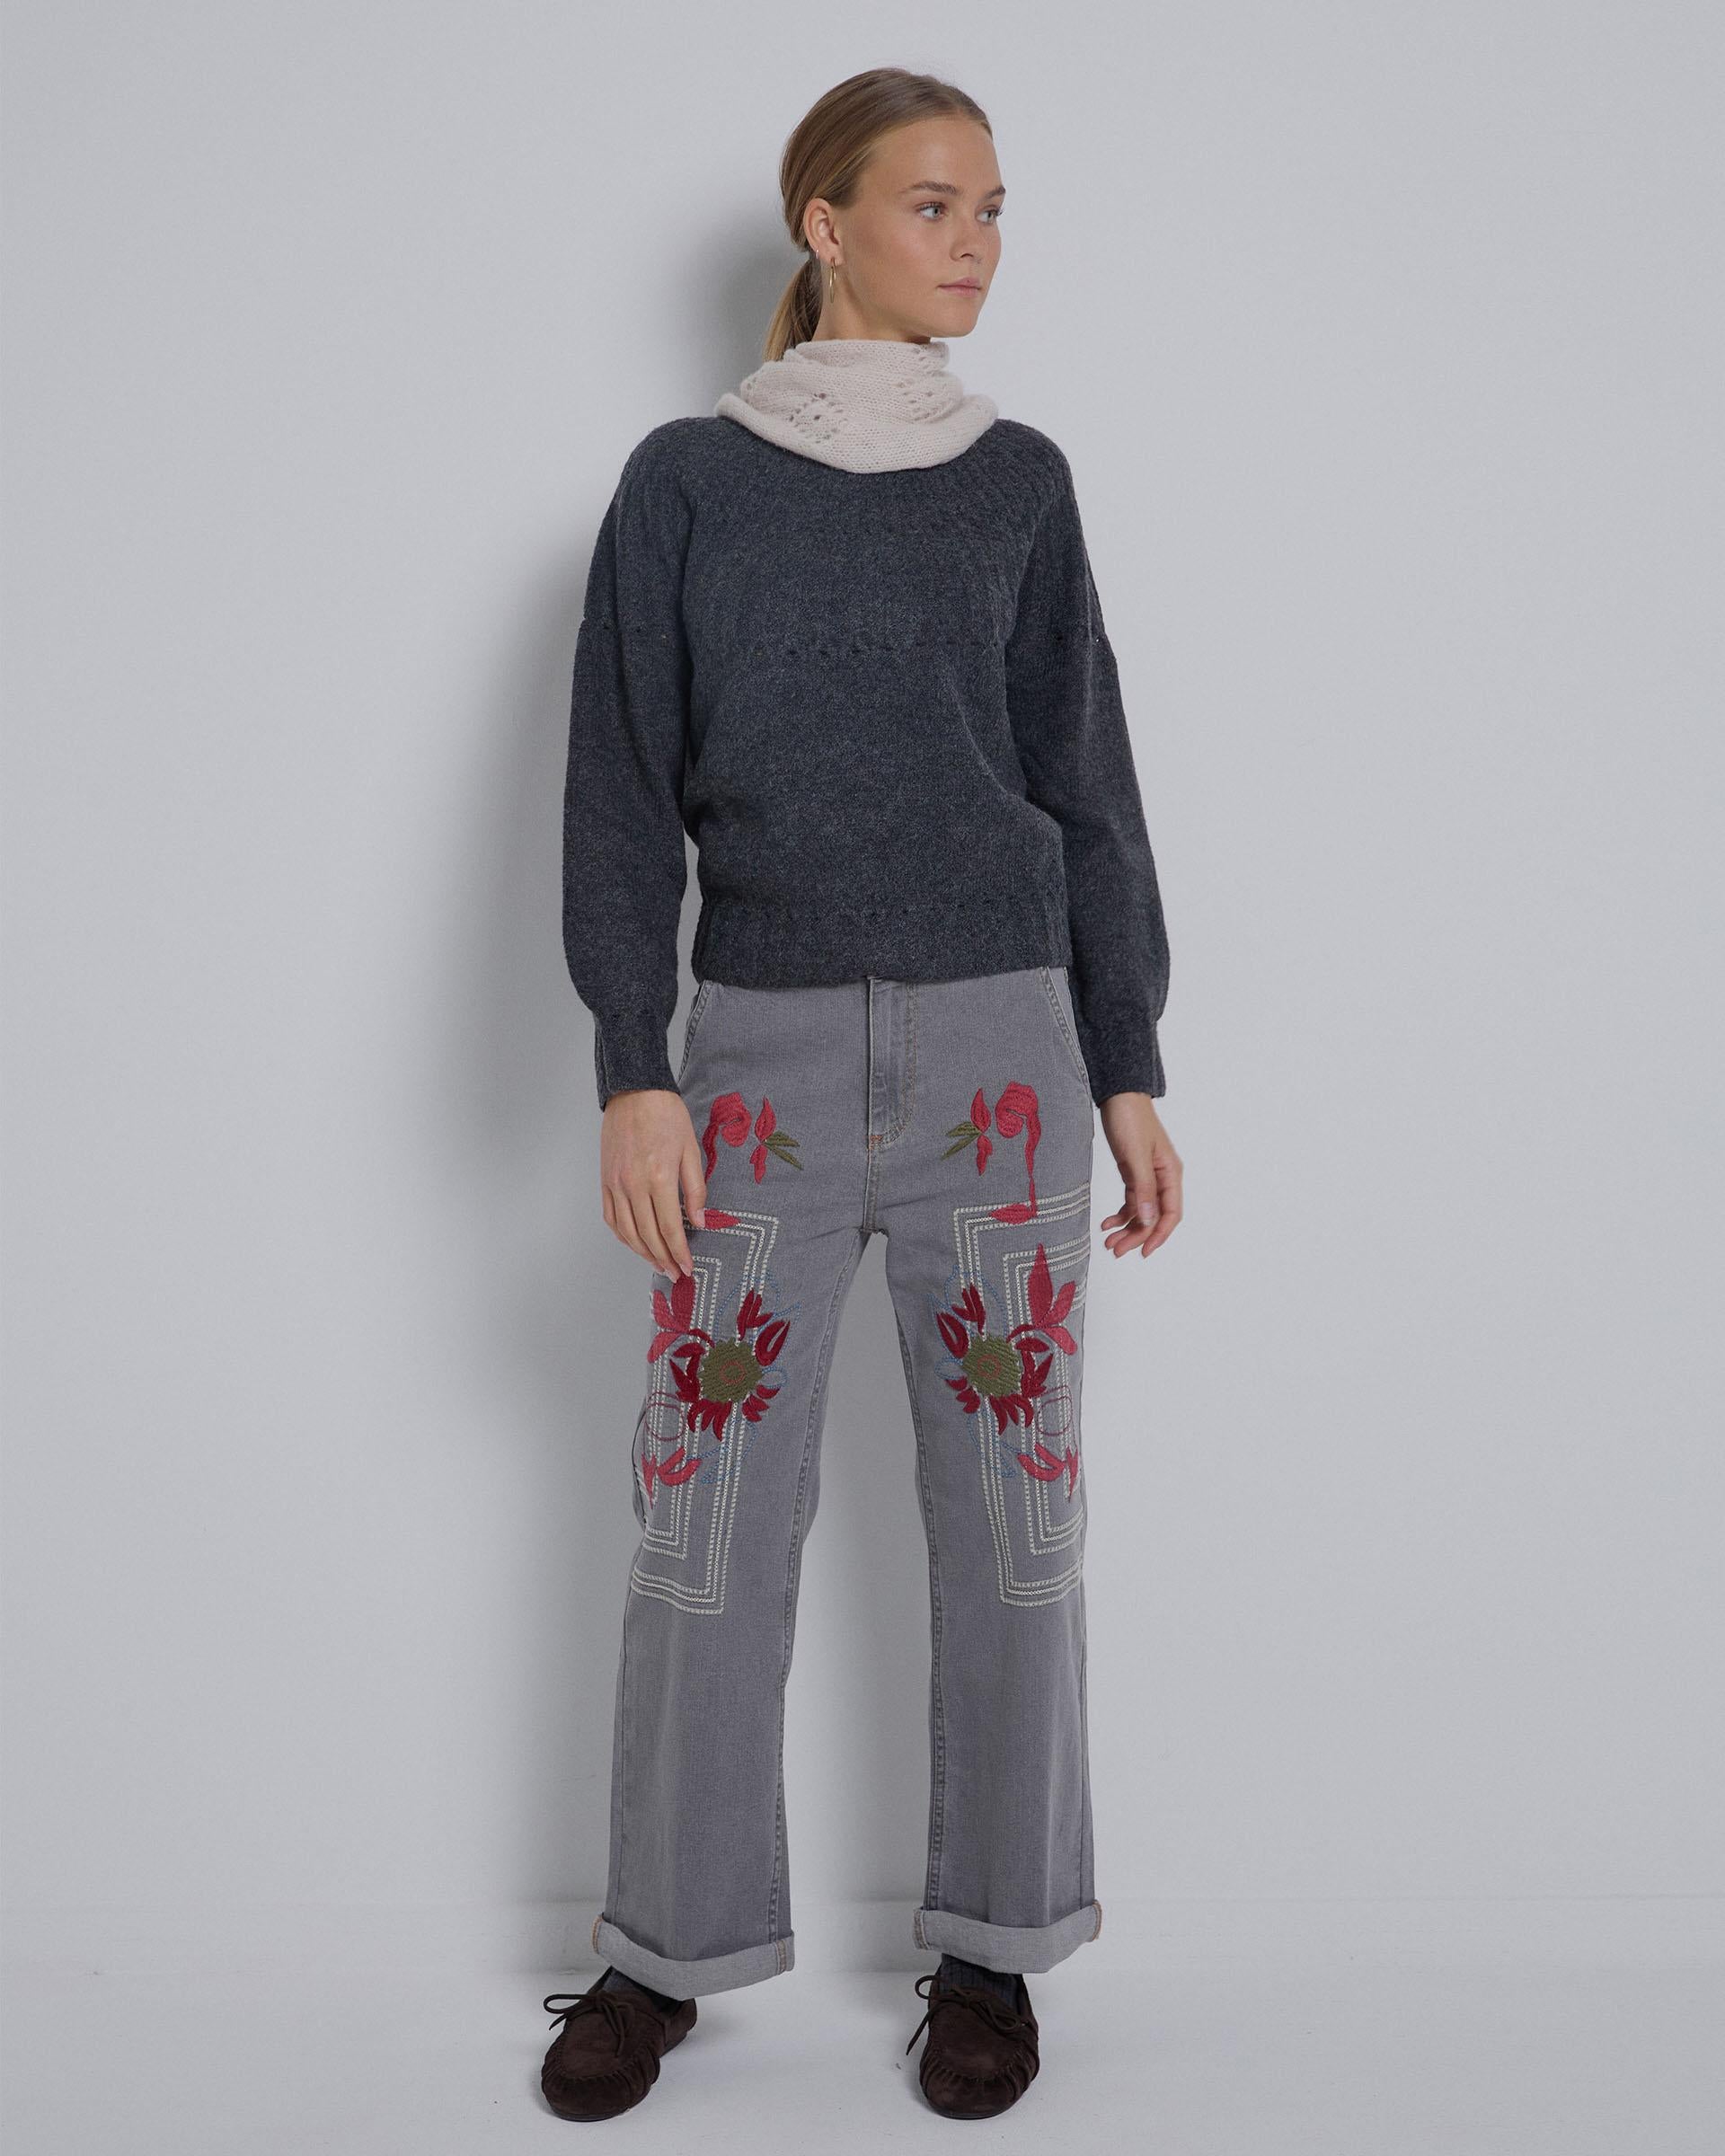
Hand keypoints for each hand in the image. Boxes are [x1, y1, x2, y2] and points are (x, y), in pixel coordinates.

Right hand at [599, 1089, 709, 1277]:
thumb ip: (695, 1188)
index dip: (679, 1252)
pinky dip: (623, 1235)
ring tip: (658, 1264)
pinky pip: (611, 1217)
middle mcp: (633, 1185)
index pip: (669, 1228)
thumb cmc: (667, 1115)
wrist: (634, 1091)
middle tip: (675, 1273)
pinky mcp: (605, 1180)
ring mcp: (615, 1184)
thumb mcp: (691, 1149)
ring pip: (627, 1231)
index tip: (688, 1268)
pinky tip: (634, 1243)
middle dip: (663, 1259)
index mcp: (658, 1178)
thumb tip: (698, 1221)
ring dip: (643, 1253)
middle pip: (648, 1235)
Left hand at [1097, 1092, 1182, 1258]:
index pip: (1171, 1213)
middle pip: (1154, 1216)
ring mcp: (1147, 1176)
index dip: (1158, 1235)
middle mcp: (1162, 1177)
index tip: (1143, 1252)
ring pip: (1141, 1211)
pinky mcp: (1133, 1172)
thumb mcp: (1135, 1155)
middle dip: (1137, 1236)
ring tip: (1108, 1241)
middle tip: (1116, 1250)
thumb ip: (1143, 1189)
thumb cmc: (1130, 1119)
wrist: (1118, 1095)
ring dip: (1127, 1228)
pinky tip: (1107, 1222)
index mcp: (1170, 1173)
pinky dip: (1120, 1213)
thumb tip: (1150, 1220)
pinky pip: (1131, 1200)